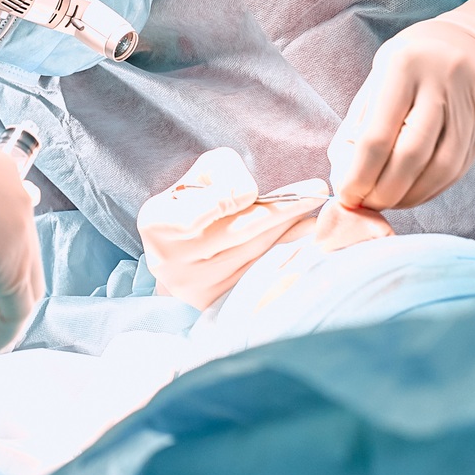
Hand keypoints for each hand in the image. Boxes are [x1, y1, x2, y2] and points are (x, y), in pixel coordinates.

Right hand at [138, 148, 332, 308]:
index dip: (234, 197)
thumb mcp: (197, 176)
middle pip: (239, 232)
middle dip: (282, 210)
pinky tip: (304, 244)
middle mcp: (172, 260)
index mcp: (158, 223)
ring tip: (314, 217)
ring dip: (290, 234)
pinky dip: (285, 259)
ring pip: (254, 255)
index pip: (204, 208)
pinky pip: (259, 278)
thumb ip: (222, 170)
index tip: (256, 191)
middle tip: (316, 191)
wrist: (174, 252)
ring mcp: (195, 286)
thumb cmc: (191, 202)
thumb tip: (253, 195)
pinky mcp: (216, 303)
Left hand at [330, 6, 474, 211]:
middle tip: (368, 205)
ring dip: (412, 196)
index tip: (346, 195)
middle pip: (413, 155)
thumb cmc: (411, 64)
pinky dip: (434, 187)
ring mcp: (474, 101)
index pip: (378, 135)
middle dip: (386, 191)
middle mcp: (444, 81)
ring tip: (390, 201)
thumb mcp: (378, 77)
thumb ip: (360, 123)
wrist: (471, 41)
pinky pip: (461, 166)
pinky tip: (415, 191)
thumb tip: (344, 175)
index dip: (359, 174)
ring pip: (443, 168)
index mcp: (405, 66)